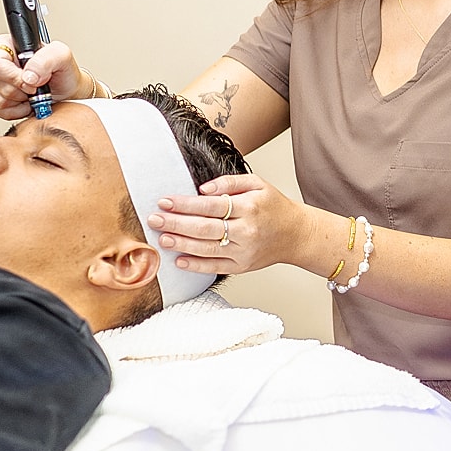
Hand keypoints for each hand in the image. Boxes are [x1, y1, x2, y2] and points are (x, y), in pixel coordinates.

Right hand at [0, 38, 84, 118]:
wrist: (68, 94)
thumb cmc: (63, 73)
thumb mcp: (62, 56)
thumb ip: (46, 59)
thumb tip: (28, 76)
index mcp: (8, 45)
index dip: (13, 77)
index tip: (32, 83)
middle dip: (20, 91)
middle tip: (36, 88)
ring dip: (20, 102)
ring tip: (34, 94)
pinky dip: (17, 112)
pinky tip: (28, 103)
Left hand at [146, 173, 304, 277]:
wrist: (296, 234)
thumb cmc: (274, 207)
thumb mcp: (257, 184)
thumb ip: (229, 182)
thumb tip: (202, 190)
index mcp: (249, 207)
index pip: (210, 206)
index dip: (185, 204)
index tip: (164, 201)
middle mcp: (246, 231)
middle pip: (204, 228)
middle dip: (176, 224)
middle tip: (154, 219)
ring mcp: (244, 251)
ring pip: (206, 249)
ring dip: (181, 244)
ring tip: (161, 239)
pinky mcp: (242, 267)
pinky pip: (214, 267)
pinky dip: (195, 266)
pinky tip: (179, 261)